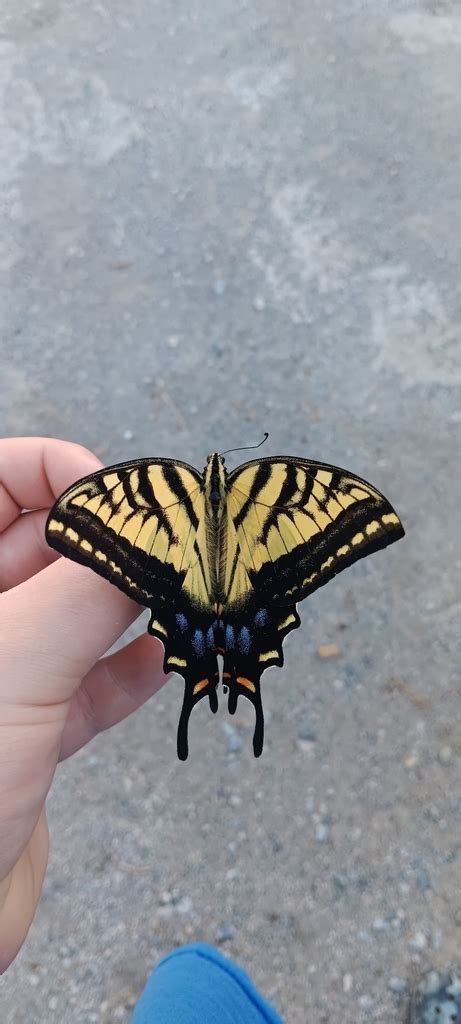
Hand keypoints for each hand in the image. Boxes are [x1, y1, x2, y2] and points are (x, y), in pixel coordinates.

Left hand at [0, 437, 166, 969]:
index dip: (55, 474)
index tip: (122, 496)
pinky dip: (126, 669)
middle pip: (41, 544)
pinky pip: (84, 682)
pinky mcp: (25, 732)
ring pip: (68, 613)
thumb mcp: (13, 665)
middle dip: (108, 540)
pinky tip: (160, 660)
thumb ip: (86, 593)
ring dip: (125, 604)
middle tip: (173, 545)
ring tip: (180, 594)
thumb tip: (152, 539)